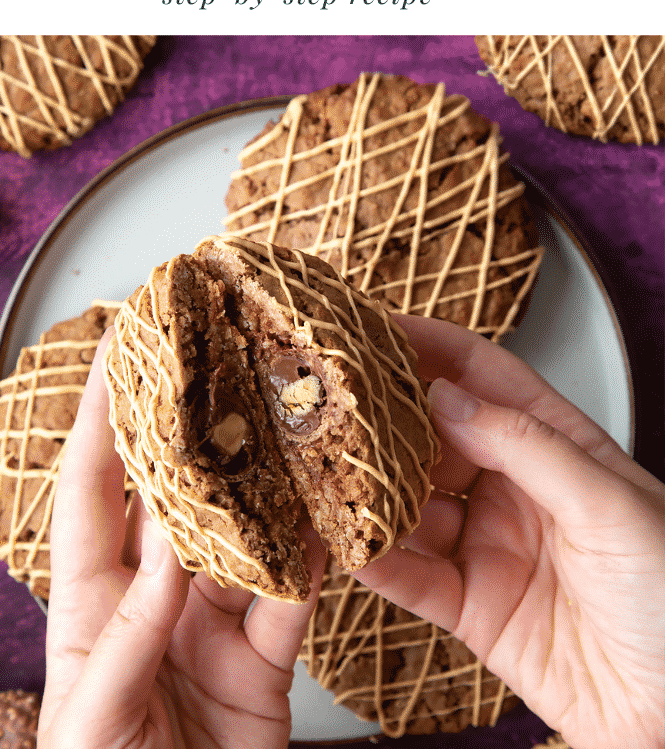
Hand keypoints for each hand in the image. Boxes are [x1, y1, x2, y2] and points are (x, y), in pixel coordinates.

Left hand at [38, 330, 325, 748]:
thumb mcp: (94, 719)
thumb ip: (131, 635)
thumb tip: (172, 550)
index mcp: (92, 601)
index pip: (93, 488)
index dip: (101, 417)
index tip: (118, 349)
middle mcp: (154, 598)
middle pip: (177, 497)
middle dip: (198, 430)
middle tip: (224, 364)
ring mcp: (210, 627)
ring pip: (246, 540)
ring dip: (271, 489)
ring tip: (293, 428)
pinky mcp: (263, 665)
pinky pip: (292, 603)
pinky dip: (314, 566)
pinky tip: (333, 526)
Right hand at [354, 316, 664, 748]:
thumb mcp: (608, 503)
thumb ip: (524, 446)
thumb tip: (445, 397)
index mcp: (555, 444)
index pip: (482, 375)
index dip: (430, 347)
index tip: (376, 327)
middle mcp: (512, 487)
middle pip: (433, 435)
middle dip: (381, 416)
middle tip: (331, 397)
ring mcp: (487, 545)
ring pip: (410, 504)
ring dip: (367, 488)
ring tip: (326, 468)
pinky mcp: (470, 607)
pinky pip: (410, 577)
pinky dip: (373, 560)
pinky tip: (347, 541)